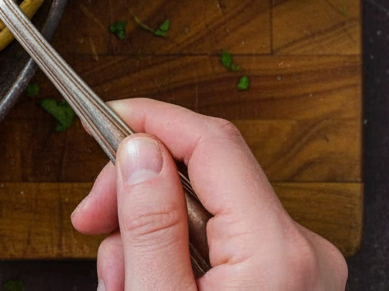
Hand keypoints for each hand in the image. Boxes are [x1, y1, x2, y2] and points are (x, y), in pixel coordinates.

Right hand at [71, 98, 346, 290]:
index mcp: (274, 251)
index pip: (210, 141)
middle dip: (134, 192)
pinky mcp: (280, 279)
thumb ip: (148, 226)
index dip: (148, 119)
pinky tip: (146, 284)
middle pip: (199, 174)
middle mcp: (297, 249)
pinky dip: (169, 254)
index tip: (101, 115)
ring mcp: (293, 266)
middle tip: (91, 219)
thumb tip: (138, 149)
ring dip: (144, 233)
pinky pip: (212, 238)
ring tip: (120, 280)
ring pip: (198, 208)